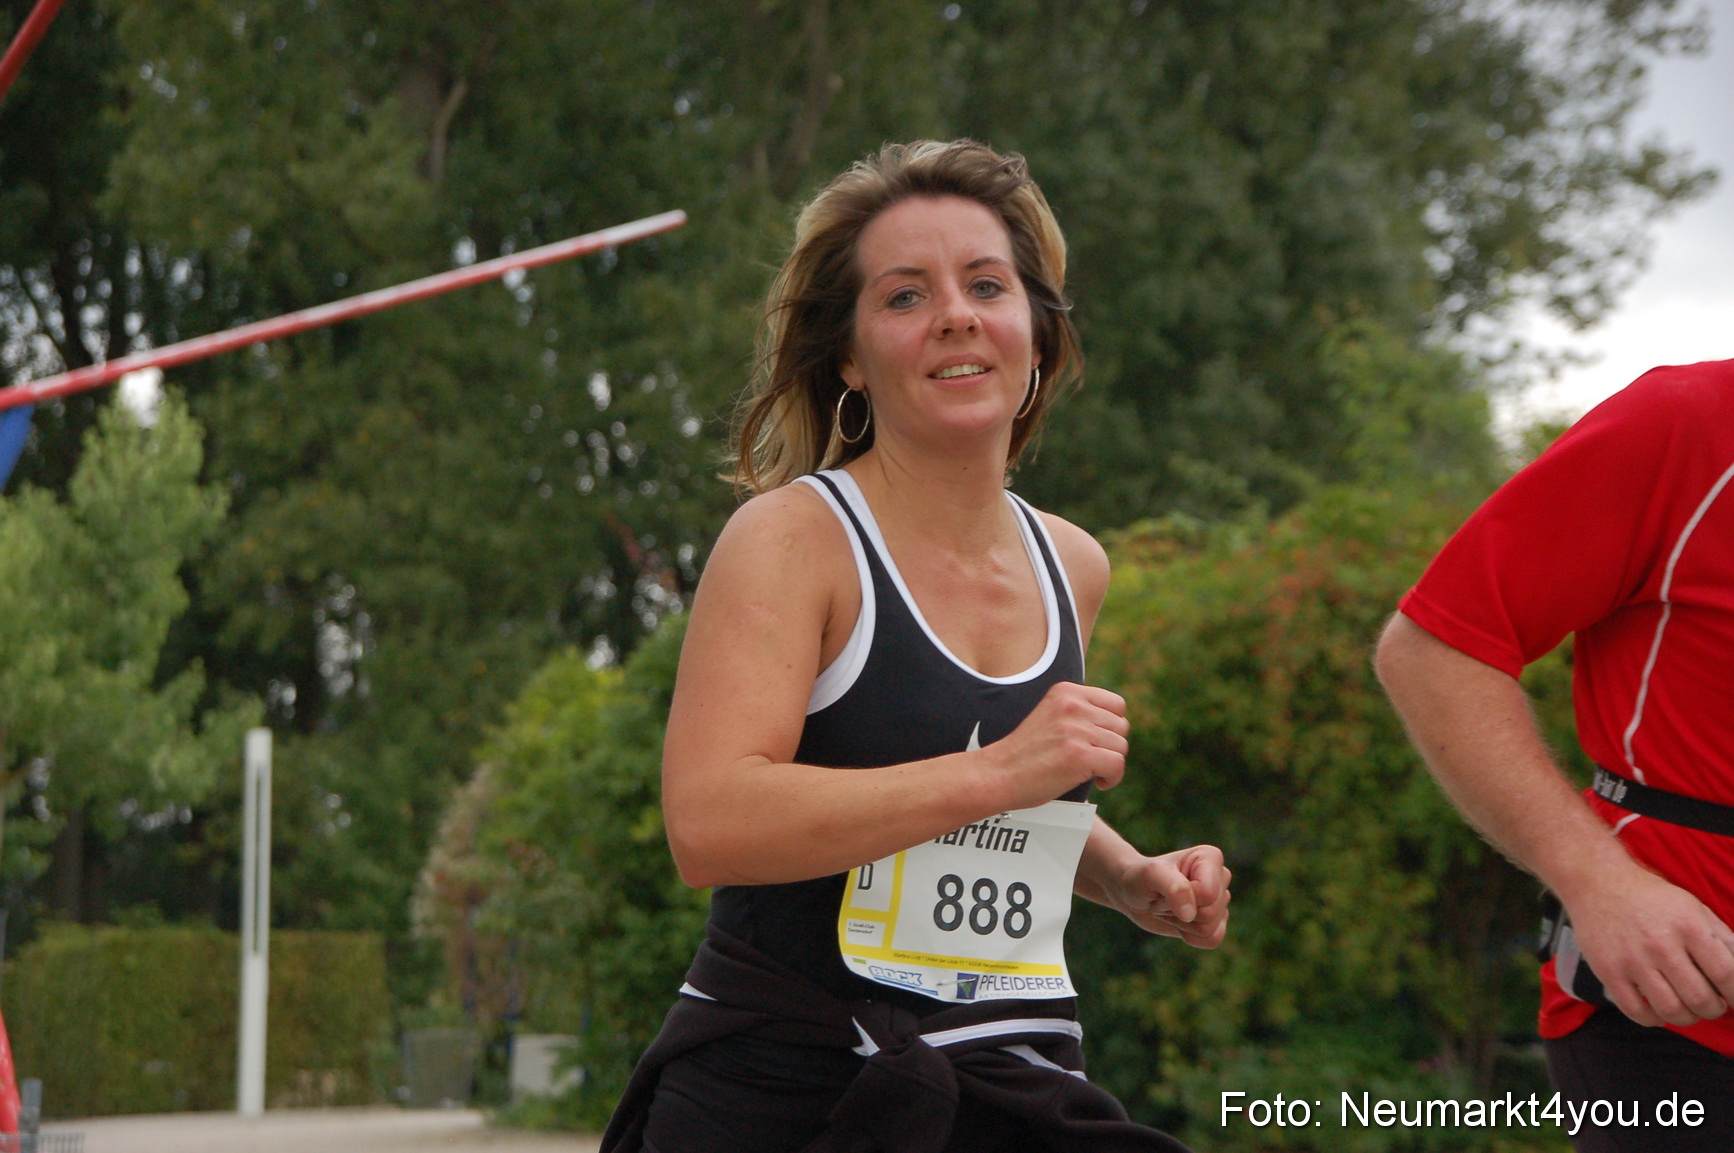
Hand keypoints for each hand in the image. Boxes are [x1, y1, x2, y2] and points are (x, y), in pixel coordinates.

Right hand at [982, 682, 1128, 807]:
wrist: (997, 774)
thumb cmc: (1025, 754)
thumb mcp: (1051, 717)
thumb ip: (1079, 714)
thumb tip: (1119, 724)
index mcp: (1065, 692)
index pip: (1117, 705)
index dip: (1111, 727)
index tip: (1096, 743)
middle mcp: (1072, 705)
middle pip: (1121, 726)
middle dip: (1111, 746)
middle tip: (1091, 760)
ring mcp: (1075, 729)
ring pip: (1121, 746)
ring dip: (1110, 764)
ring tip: (1091, 771)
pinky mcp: (1079, 755)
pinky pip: (1117, 764)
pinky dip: (1112, 778)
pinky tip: (1097, 782)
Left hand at [1106, 844, 1230, 948]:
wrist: (1132, 894)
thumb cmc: (1141, 878)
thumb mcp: (1151, 875)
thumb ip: (1174, 889)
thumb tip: (1191, 914)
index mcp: (1210, 858)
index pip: (1207, 893)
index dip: (1179, 898)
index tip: (1162, 889)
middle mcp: (1221, 877)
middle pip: (1209, 913)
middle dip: (1177, 912)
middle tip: (1162, 899)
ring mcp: (1220, 900)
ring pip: (1209, 929)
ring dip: (1180, 924)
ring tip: (1169, 907)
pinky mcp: (1216, 921)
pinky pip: (1212, 940)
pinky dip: (1190, 936)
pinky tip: (1178, 921)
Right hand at [1563, 867, 1733, 1026]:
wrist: (1598, 883)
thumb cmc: (1651, 898)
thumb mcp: (1694, 908)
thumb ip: (1723, 939)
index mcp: (1688, 925)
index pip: (1726, 973)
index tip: (1733, 1000)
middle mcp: (1661, 943)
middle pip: (1700, 998)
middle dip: (1712, 1009)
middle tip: (1710, 1004)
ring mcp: (1632, 959)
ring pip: (1671, 1010)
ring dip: (1687, 1017)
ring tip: (1687, 1008)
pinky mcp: (1608, 970)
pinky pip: (1637, 1012)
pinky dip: (1654, 1019)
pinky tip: (1658, 1010)